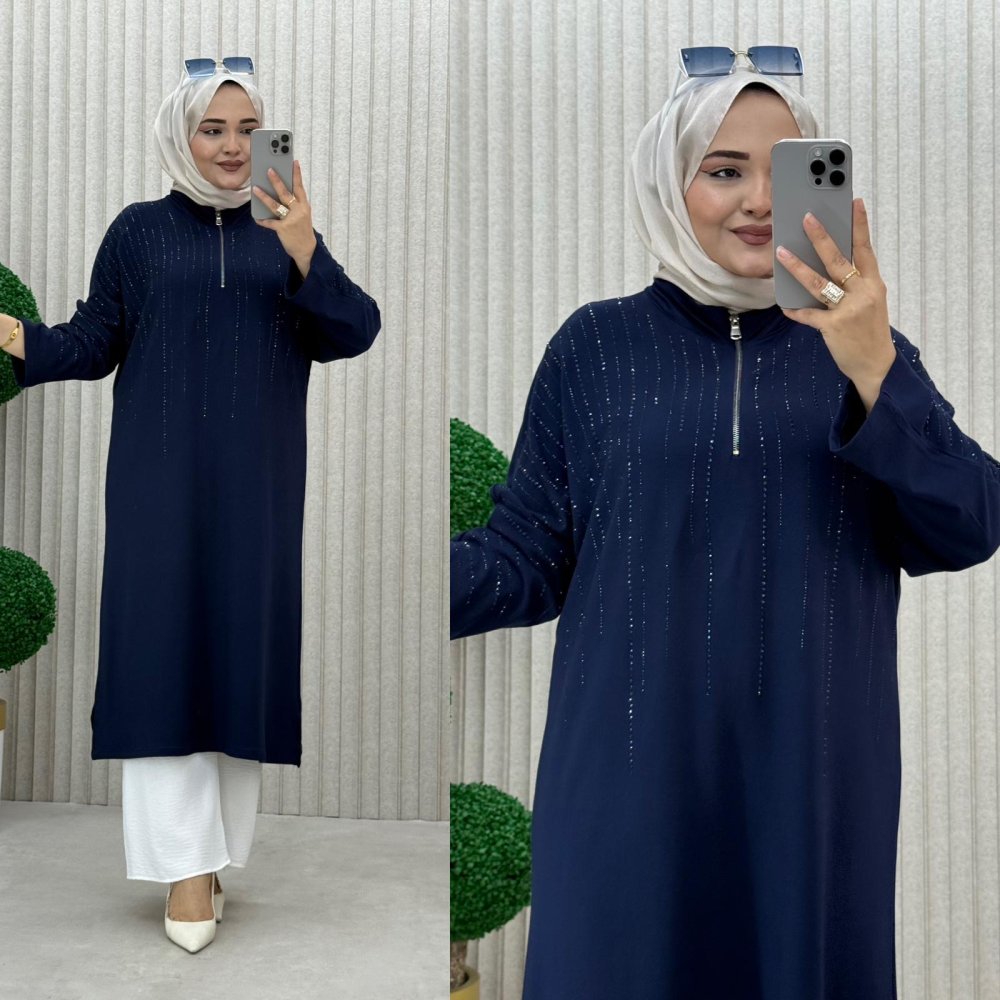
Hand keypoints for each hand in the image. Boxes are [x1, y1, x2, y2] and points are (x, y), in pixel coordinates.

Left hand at [253, 159, 317, 277]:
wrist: (307, 250)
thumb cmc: (302, 229)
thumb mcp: (303, 215)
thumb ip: (294, 203)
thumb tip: (278, 191)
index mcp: (304, 206)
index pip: (300, 187)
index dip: (297, 174)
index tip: (294, 162)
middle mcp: (298, 211)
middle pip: (286, 193)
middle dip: (277, 181)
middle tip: (269, 170)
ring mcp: (291, 220)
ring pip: (276, 205)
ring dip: (264, 196)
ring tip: (255, 188)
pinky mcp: (283, 229)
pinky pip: (270, 222)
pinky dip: (262, 220)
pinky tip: (256, 217)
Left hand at [776, 198, 895, 411]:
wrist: (876, 364)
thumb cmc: (869, 330)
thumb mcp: (871, 301)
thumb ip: (855, 283)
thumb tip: (829, 262)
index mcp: (874, 284)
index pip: (866, 249)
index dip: (860, 225)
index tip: (855, 202)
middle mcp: (863, 293)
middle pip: (839, 260)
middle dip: (821, 238)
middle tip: (807, 218)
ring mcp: (848, 310)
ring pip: (819, 283)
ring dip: (797, 267)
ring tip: (781, 252)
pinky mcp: (833, 327)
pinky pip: (808, 314)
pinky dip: (795, 310)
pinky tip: (784, 305)